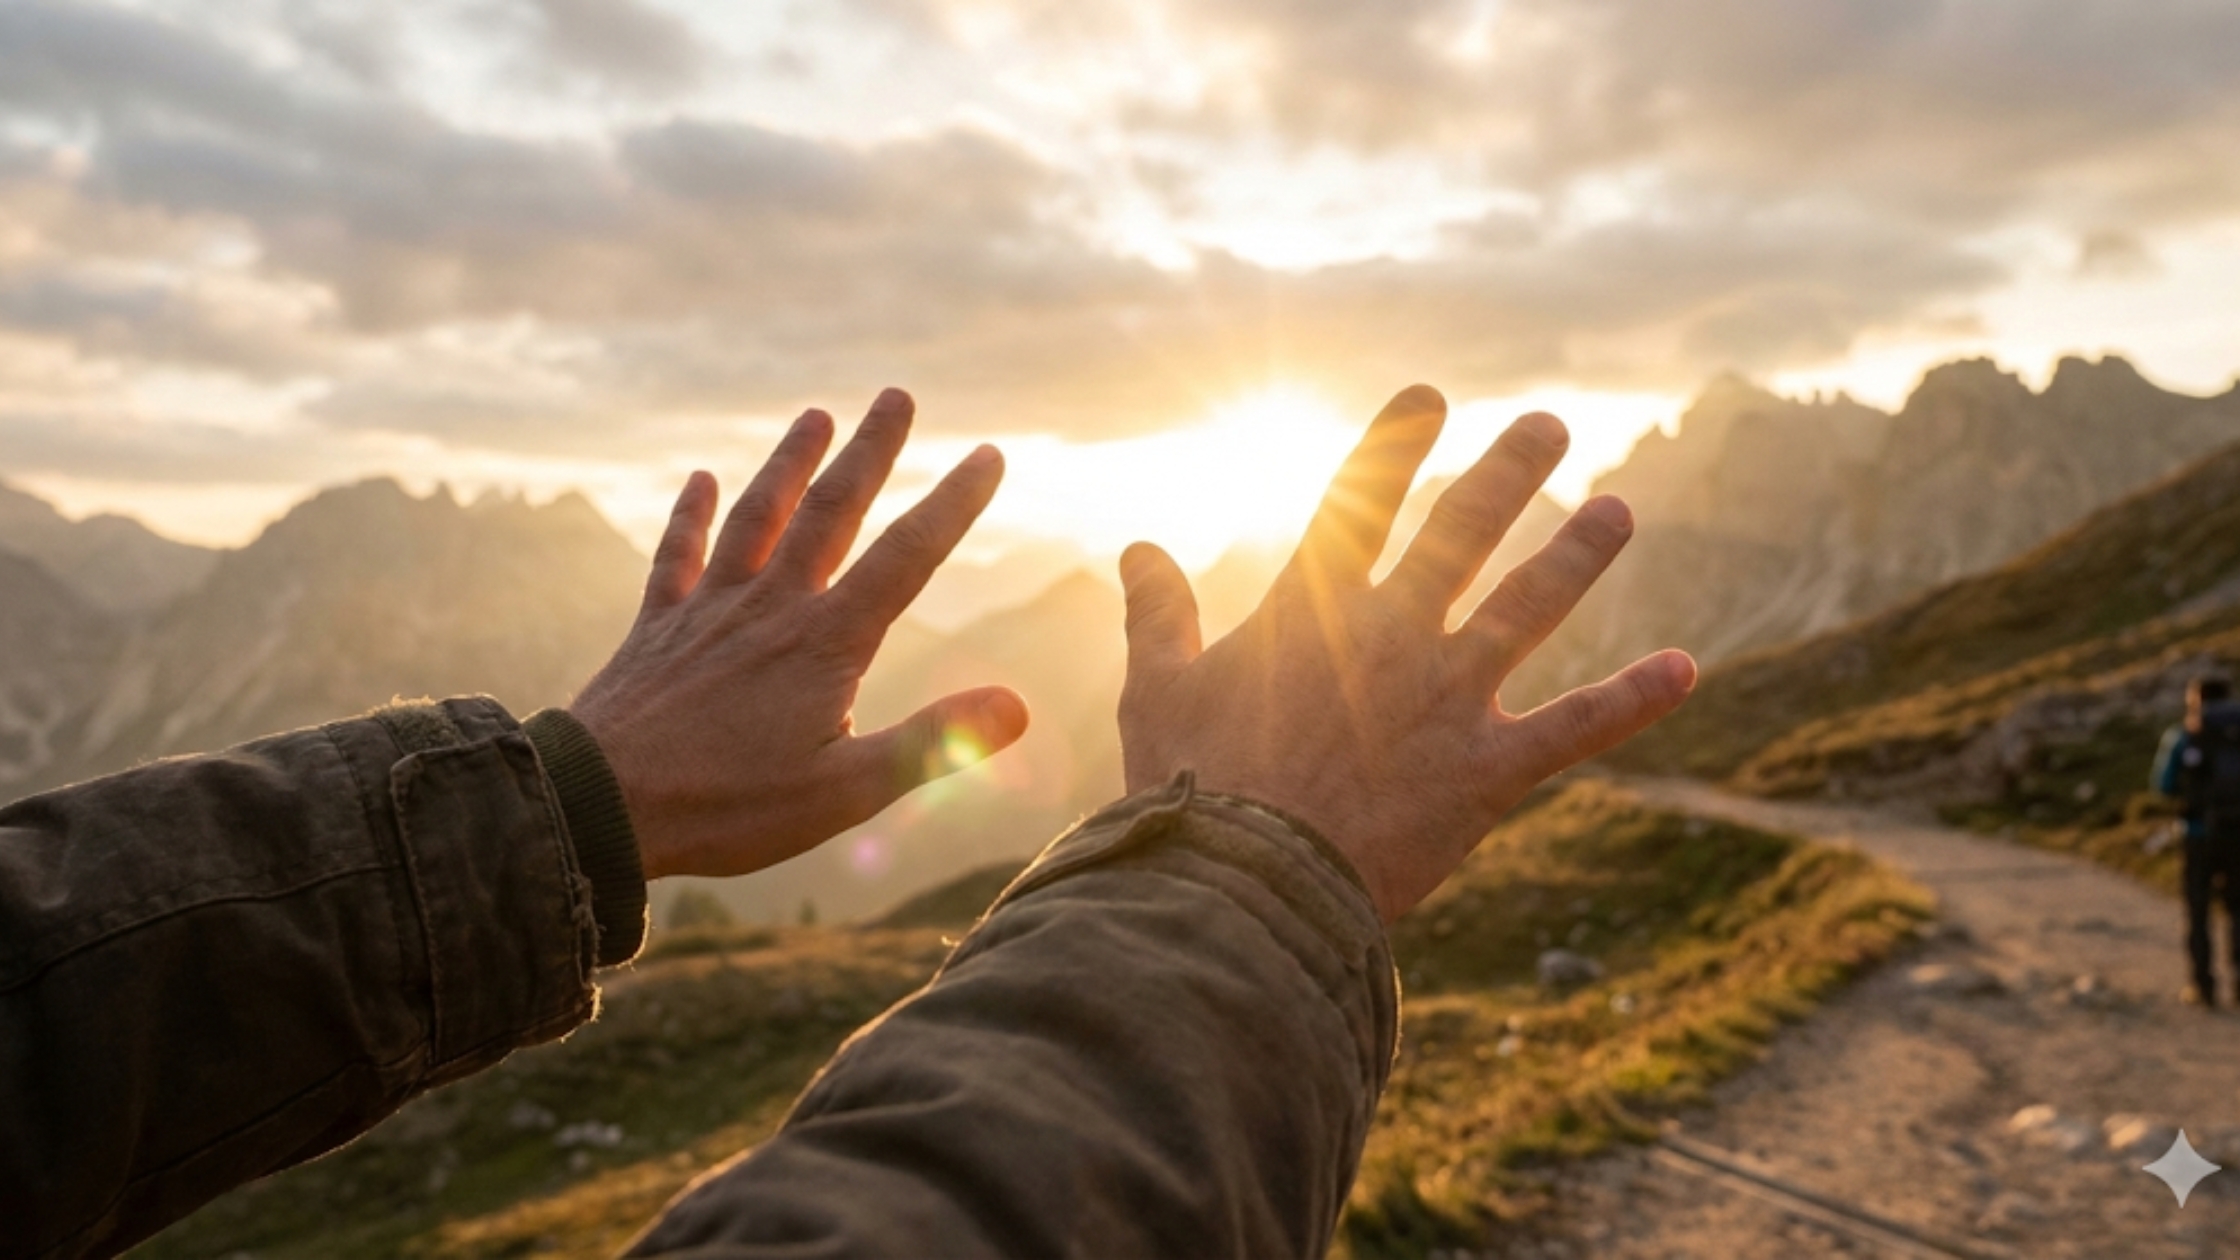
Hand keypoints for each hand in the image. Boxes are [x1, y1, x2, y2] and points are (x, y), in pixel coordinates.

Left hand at [570, 388, 1028, 880]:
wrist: (598, 807)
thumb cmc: (729, 807)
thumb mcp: (848, 792)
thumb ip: (935, 742)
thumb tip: (1019, 705)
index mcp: (826, 643)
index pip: (907, 557)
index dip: (952, 504)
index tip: (988, 453)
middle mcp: (771, 608)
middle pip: (831, 512)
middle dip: (870, 452)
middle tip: (896, 395)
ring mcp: (708, 611)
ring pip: (757, 517)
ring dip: (789, 464)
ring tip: (816, 415)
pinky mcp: (657, 629)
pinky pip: (676, 557)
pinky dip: (689, 514)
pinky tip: (699, 478)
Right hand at [1116, 385, 1694, 922]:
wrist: (1245, 886)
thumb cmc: (1190, 789)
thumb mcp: (1158, 691)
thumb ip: (1158, 615)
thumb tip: (1136, 549)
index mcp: (1311, 609)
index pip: (1359, 502)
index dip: (1395, 444)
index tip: (1429, 397)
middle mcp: (1392, 634)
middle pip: (1461, 532)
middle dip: (1506, 473)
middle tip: (1546, 427)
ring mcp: (1449, 697)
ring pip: (1528, 606)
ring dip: (1577, 554)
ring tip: (1618, 510)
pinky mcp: (1488, 769)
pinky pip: (1575, 727)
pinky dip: (1632, 699)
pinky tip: (1684, 669)